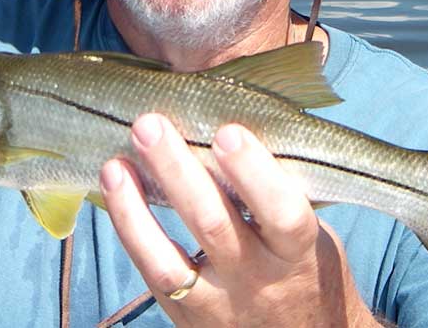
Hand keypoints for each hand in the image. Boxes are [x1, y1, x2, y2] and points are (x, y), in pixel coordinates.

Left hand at [99, 113, 377, 327]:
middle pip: (215, 224)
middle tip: (151, 124)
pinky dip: (129, 224)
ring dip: (138, 202)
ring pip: (172, 254)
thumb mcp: (312, 233)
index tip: (229, 132)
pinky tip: (115, 185)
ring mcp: (218, 301)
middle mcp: (258, 278)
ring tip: (119, 157)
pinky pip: (152, 270)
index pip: (283, 214)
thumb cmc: (303, 268)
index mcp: (298, 251)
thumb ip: (278, 191)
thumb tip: (234, 119)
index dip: (255, 173)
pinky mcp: (186, 312)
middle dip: (179, 170)